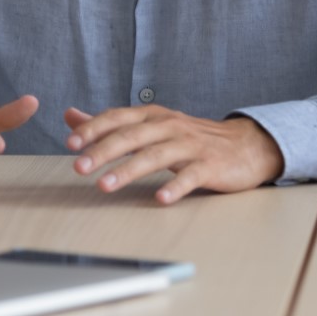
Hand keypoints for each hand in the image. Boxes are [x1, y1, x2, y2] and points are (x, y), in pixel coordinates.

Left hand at [64, 106, 283, 204]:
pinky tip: (159, 199)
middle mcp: (170, 126)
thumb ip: (111, 123)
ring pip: (155, 155)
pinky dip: (174, 187)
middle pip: (132, 136)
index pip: (118, 117)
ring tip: (105, 186)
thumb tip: (70, 116)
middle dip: (103, 151)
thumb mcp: (151, 125)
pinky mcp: (210, 165)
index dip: (93, 129)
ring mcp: (191, 145)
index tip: (70, 143)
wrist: (246, 145)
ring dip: (128, 170)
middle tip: (78, 167)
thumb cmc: (191, 138)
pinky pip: (190, 176)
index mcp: (153, 116)